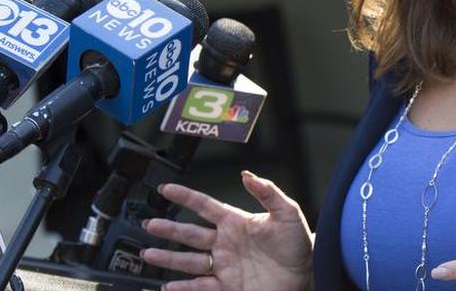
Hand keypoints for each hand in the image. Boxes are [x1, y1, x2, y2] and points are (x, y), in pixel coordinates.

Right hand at [141, 171, 312, 290]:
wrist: (307, 274)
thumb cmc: (299, 243)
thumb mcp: (287, 213)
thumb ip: (267, 192)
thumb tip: (248, 174)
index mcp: (235, 222)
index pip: (204, 206)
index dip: (185, 196)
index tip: (166, 188)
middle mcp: (225, 243)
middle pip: (190, 234)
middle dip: (169, 229)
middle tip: (149, 224)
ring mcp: (224, 266)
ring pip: (189, 261)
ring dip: (168, 257)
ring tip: (148, 254)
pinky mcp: (227, 286)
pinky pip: (200, 287)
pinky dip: (183, 288)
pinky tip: (168, 286)